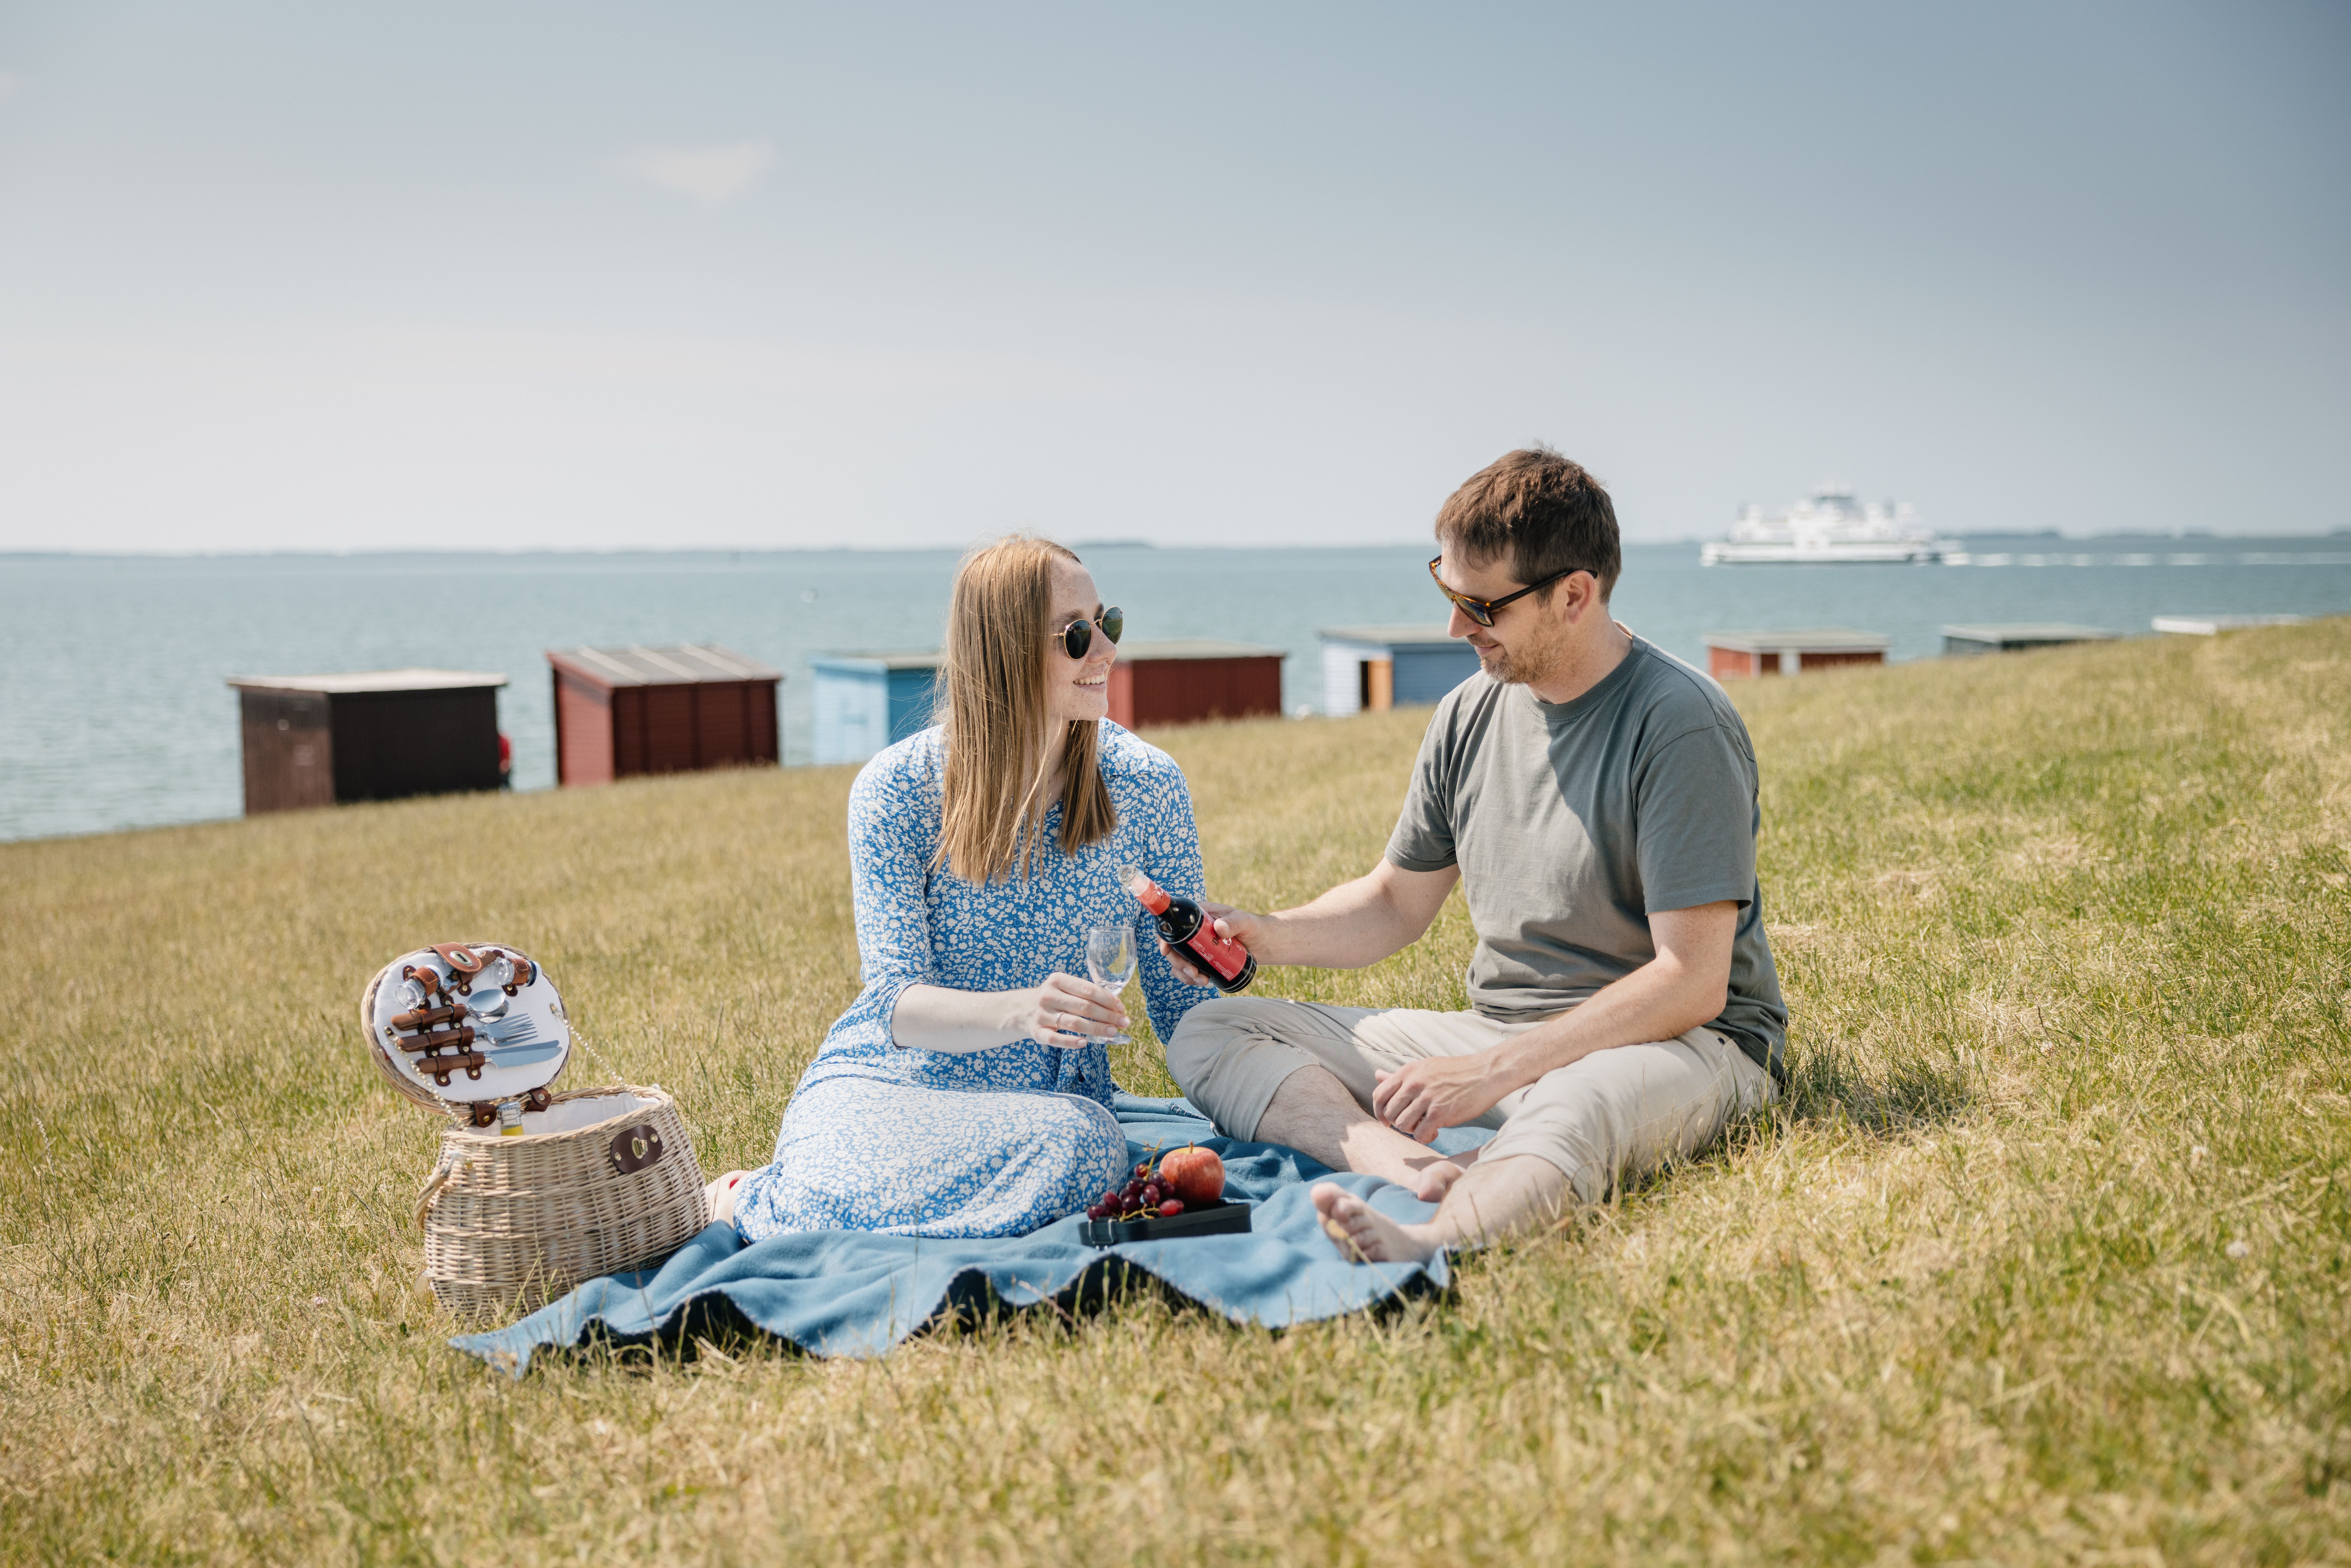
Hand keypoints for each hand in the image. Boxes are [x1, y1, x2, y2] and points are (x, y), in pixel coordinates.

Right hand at [1028, 972, 1126, 1047]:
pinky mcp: (1036, 1031)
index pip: (1088, 990)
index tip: (1121, 1008)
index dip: (1108, 1000)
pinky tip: (1085, 1043)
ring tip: (1112, 1033)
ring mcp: (1042, 1014)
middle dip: (1107, 1016)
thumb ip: (1085, 994)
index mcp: (1058, 980)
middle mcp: (1049, 995)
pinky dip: (1071, 1042)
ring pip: (1074, 1023)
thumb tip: (1116, 1007)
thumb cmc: (1052, 998)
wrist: (1020, 1009)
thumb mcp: (1064, 988)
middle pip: (1084, 1007)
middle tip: (1123, 1023)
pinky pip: (1056, 1039)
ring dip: (1096, 1029)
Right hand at [1157, 901, 1260, 987]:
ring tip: (1202, 981)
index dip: (1164, 936)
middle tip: (1192, 972)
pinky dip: (1191, 978)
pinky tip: (1203, 982)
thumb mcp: (1245, 922)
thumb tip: (1219, 928)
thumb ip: (1234, 923)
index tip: (1165, 951)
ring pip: (1179, 961)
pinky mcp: (1202, 959)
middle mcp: (1194, 931)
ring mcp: (1197, 946)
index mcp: (1199, 915)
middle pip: (1173, 946)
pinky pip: (1189, 970)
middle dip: (1178, 962)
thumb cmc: (1254, 927)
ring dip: (1184, 974)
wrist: (1263, 944)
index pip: (1175, 922)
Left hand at [1371, 1055, 1511, 1142]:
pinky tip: (1436, 1131)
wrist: (1485, 1073)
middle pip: (1390, 1113)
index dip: (1380, 1112)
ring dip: (1413, 1131)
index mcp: (1408, 1071)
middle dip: (1399, 1123)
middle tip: (1414, 1123)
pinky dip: (1426, 1137)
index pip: (1379, 1095)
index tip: (1388, 1121)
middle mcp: (1413, 1084)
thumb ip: (1400, 1076)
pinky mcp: (1440, 1112)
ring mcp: (1426, 1098)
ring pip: (1403, 1125)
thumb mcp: (1424, 1067)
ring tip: (1426, 1126)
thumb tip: (1377, 1074)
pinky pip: (1420, 1134)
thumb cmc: (1456, 1071)